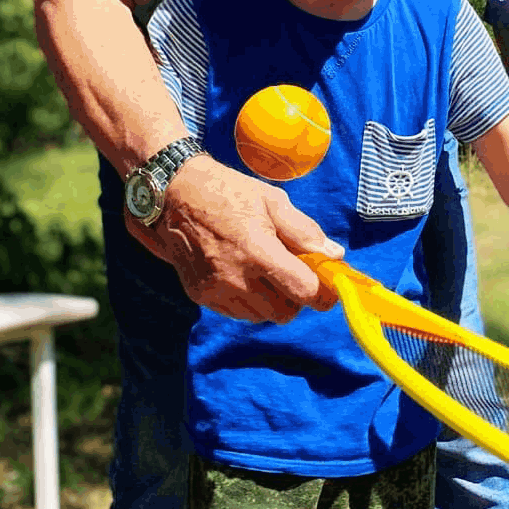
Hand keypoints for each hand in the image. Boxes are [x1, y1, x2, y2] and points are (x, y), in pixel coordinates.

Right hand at [132, 155, 342, 322]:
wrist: (173, 195)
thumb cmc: (228, 192)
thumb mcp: (272, 201)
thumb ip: (304, 232)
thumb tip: (334, 256)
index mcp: (258, 250)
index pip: (303, 291)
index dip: (322, 293)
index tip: (327, 287)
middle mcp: (236, 277)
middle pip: (285, 312)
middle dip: (296, 298)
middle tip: (295, 276)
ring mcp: (216, 290)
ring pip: (261, 316)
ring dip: (273, 302)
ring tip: (267, 272)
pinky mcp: (201, 295)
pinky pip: (238, 313)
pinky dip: (250, 302)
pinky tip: (245, 275)